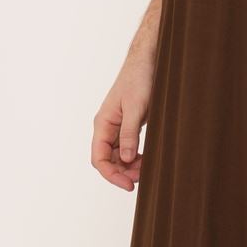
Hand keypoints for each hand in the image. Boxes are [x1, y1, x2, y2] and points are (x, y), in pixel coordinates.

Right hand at [91, 51, 153, 190]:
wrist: (147, 61)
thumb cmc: (139, 79)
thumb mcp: (136, 108)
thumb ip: (129, 134)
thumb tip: (127, 159)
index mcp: (102, 123)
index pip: (99, 158)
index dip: (112, 175)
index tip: (129, 185)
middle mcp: (106, 127)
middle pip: (108, 160)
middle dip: (123, 172)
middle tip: (143, 177)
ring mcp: (117, 127)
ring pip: (118, 156)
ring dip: (130, 166)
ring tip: (147, 168)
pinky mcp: (128, 125)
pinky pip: (127, 148)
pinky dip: (136, 157)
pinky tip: (147, 159)